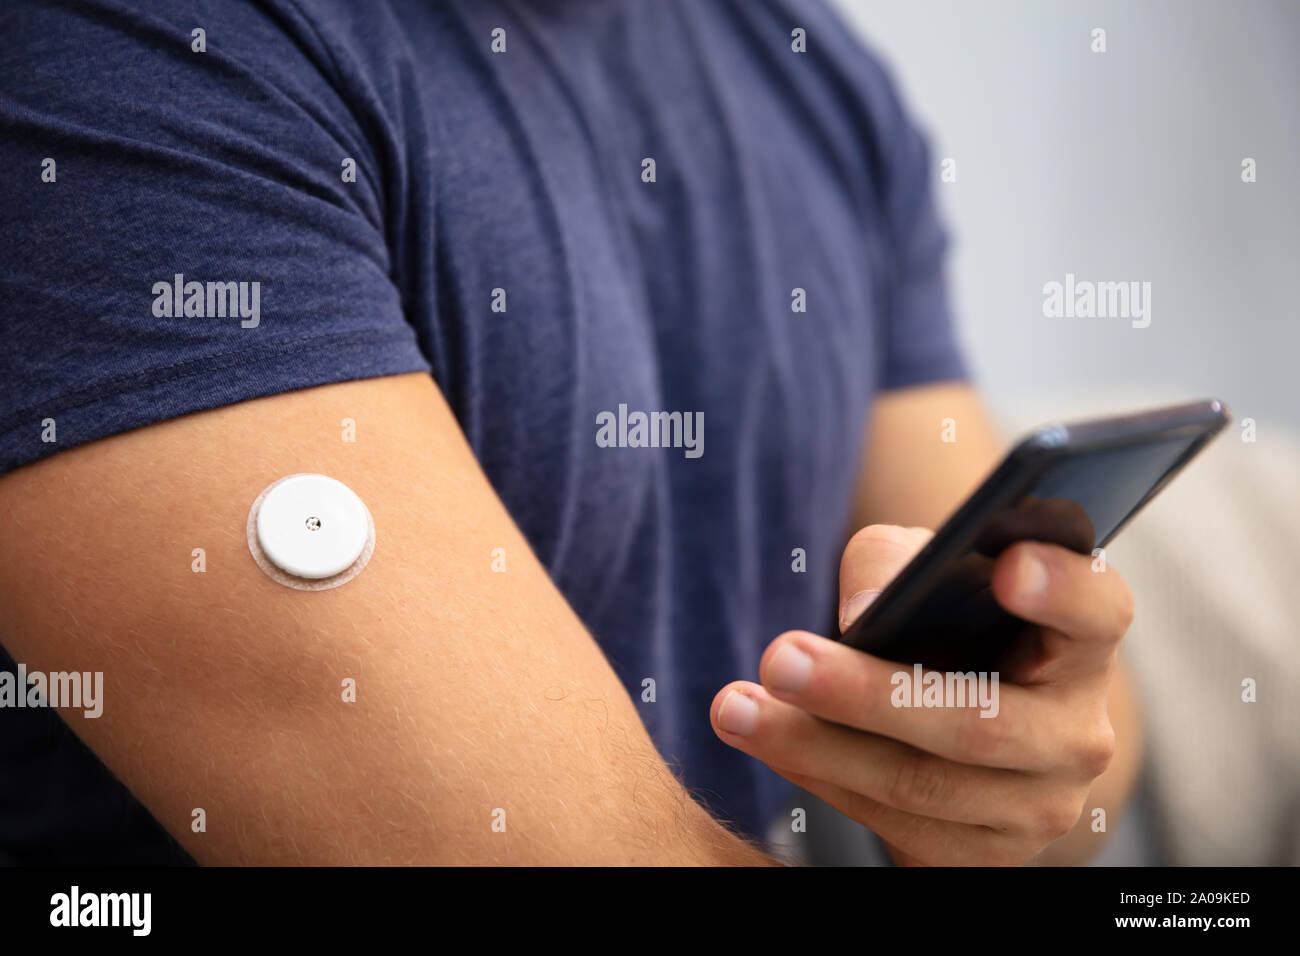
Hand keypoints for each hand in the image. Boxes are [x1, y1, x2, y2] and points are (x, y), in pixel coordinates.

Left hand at [710, 524, 1133, 864]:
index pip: (1098, 611)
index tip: (1008, 567)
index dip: (1062, 589)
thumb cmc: (943, 619)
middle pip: (979, 723)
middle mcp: (1078, 733)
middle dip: (866, 694)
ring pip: (921, 786)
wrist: (959, 709)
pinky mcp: (984, 857)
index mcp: (1081, 643)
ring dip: (815, 747)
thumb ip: (895, 561)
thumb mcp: (923, 568)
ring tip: (736, 707)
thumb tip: (864, 610)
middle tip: (779, 658)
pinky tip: (768, 740)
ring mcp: (1037, 807)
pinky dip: (821, 780)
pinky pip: (895, 828)